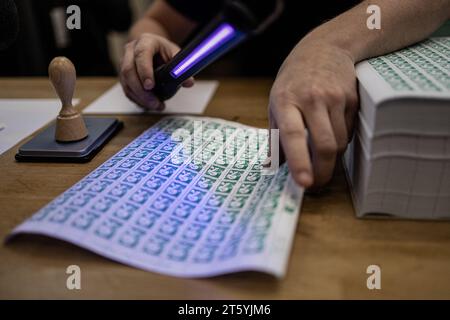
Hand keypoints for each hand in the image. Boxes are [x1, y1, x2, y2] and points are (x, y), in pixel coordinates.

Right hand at [119, 33, 193, 110]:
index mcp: (145, 41)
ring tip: (154, 106)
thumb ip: (182, 67)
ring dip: (139, 97)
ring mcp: (124, 61)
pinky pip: (126, 88)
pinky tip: (148, 105)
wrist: (152, 46)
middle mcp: (131, 50)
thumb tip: (189, 82)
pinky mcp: (123, 74)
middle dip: (141, 90)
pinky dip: (136, 99)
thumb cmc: (163, 50)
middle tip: (154, 102)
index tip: (150, 86)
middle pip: (129, 70)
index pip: (141, 55)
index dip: (144, 71)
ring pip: (125, 82)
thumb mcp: (175, 54)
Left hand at [269, 41, 358, 187]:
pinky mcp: (352, 99)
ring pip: (339, 142)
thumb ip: (274, 137)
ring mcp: (334, 98)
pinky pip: (349, 132)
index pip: (292, 135)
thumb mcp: (276, 104)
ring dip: (331, 157)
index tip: (303, 183)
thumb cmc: (293, 82)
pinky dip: (341, 140)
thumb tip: (269, 166)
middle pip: (325, 145)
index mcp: (285, 101)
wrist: (324, 48)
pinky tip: (331, 131)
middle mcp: (311, 98)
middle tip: (317, 184)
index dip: (299, 161)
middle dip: (323, 172)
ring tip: (320, 154)